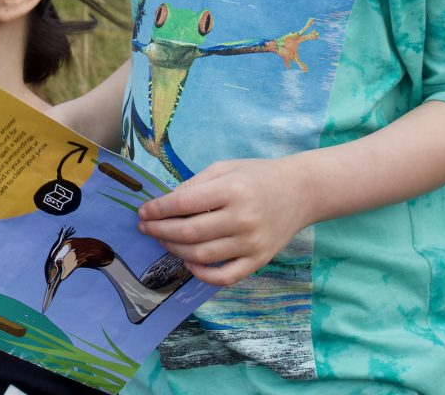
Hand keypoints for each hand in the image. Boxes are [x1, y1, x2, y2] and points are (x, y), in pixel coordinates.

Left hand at [136, 156, 313, 286]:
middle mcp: (242, 218)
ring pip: (201, 256)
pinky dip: (202, 274)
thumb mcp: (225, 168)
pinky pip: (225, 276)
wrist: (301, 192)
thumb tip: (165, 203)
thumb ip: (195, 184)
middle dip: (159, 231)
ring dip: (174, 250)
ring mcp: (252, 243)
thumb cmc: (258, 175)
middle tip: (144, 228)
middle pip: (189, 233)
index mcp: (232, 190)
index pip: (184, 203)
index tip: (143, 212)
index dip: (158, 209)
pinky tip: (188, 262)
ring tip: (162, 240)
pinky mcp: (259, 260)